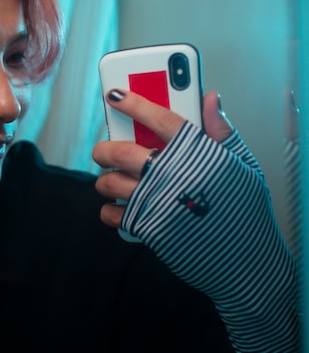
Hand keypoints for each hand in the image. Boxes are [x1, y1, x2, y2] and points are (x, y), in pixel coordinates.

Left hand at [92, 89, 232, 228]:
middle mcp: (172, 175)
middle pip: (122, 151)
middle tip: (105, 149)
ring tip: (113, 178)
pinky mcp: (148, 228)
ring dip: (105, 179)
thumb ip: (222, 131)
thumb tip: (210, 97)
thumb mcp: (243, 164)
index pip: (160, 119)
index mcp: (198, 154)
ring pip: (110, 182)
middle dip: (106, 147)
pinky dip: (110, 210)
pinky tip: (119, 206)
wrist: (247, 258)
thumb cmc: (246, 207)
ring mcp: (157, 203)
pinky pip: (113, 214)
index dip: (135, 103)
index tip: (114, 94)